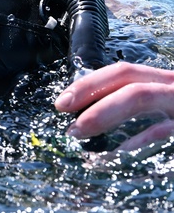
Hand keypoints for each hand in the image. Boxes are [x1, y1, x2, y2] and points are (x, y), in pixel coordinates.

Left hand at [55, 61, 173, 153]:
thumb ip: (132, 113)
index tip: (62, 102)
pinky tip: (118, 151)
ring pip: (140, 95)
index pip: (121, 73)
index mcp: (162, 82)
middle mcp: (171, 87)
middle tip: (62, 108)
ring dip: (104, 111)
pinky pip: (163, 129)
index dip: (89, 84)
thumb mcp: (162, 112)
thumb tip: (87, 127)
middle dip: (89, 89)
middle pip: (126, 76)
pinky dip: (138, 138)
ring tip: (79, 130)